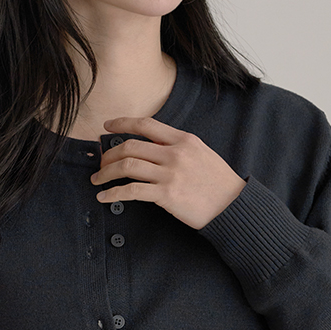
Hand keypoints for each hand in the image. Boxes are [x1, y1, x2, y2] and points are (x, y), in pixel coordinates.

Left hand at [90, 116, 246, 229]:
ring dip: (106, 172)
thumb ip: (178, 148)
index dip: (122, 123)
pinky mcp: (167, 195)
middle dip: (109, 154)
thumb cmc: (218, 183)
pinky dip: (114, 193)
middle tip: (100, 163)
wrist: (233, 206)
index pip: (146, 125)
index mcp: (183, 140)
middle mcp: (174, 153)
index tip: (107, 126)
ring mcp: (170, 174)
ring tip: (97, 180)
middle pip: (131, 146)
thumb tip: (154, 149)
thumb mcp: (202, 154)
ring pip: (127, 166)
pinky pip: (132, 191)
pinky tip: (104, 197)